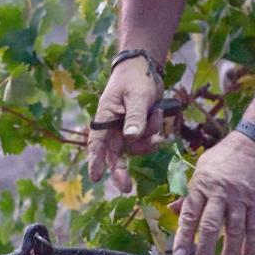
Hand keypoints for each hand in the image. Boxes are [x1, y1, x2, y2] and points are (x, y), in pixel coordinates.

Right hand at [87, 56, 164, 192]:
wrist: (145, 67)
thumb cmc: (135, 78)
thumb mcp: (137, 96)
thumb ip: (135, 117)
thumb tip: (131, 137)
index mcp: (106, 118)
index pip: (96, 143)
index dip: (94, 161)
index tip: (94, 178)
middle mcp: (114, 128)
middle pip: (114, 155)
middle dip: (120, 171)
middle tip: (126, 188)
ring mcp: (127, 130)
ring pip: (136, 148)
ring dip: (149, 138)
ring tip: (157, 112)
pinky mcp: (140, 129)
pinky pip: (148, 140)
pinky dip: (156, 132)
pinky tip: (159, 112)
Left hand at [170, 131, 254, 254]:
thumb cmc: (225, 156)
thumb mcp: (201, 168)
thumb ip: (189, 192)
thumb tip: (173, 211)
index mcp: (202, 185)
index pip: (190, 214)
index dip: (184, 235)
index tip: (179, 254)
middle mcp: (220, 193)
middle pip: (211, 225)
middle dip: (205, 249)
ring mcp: (240, 197)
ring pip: (234, 229)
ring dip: (230, 252)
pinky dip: (252, 243)